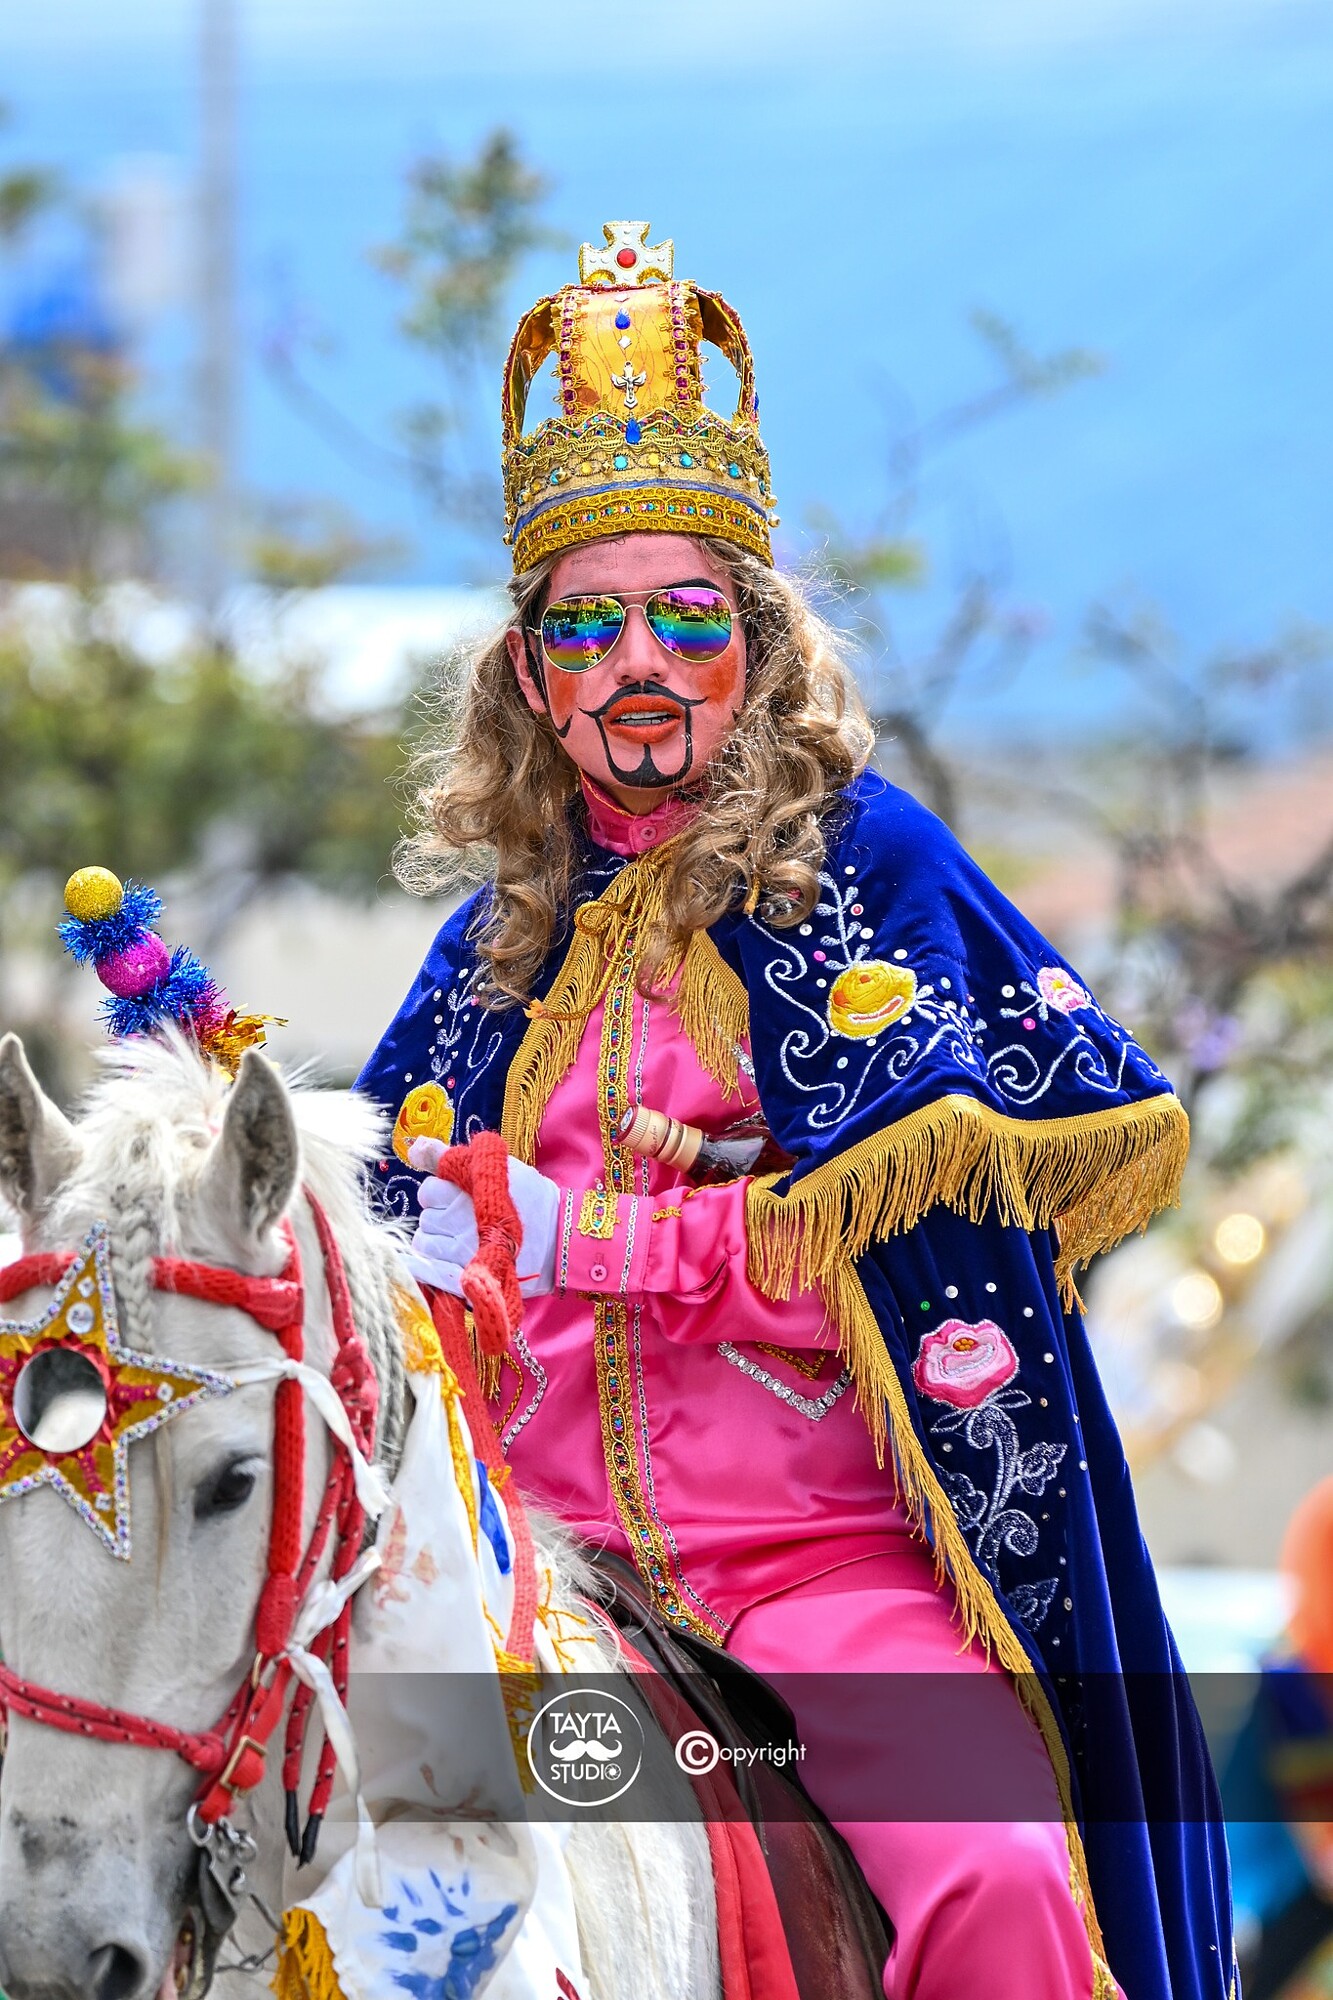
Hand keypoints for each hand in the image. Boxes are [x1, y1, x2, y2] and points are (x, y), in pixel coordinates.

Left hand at [405, 1139, 559, 1298]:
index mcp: (463, 1192)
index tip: (460, 1198)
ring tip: (461, 1240)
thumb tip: (415, 1146)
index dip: (442, 1192)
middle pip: (425, 1217)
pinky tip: (454, 1259)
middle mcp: (457, 1220)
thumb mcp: (499, 1168)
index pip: (429, 1190)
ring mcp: (458, 1251)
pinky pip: (430, 1270)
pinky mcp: (463, 1276)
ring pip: (424, 1243)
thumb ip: (452, 1157)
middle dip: (440, 1216)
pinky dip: (436, 1265)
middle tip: (465, 1220)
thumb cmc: (532, 1200)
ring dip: (437, 1241)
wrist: (561, 1241)